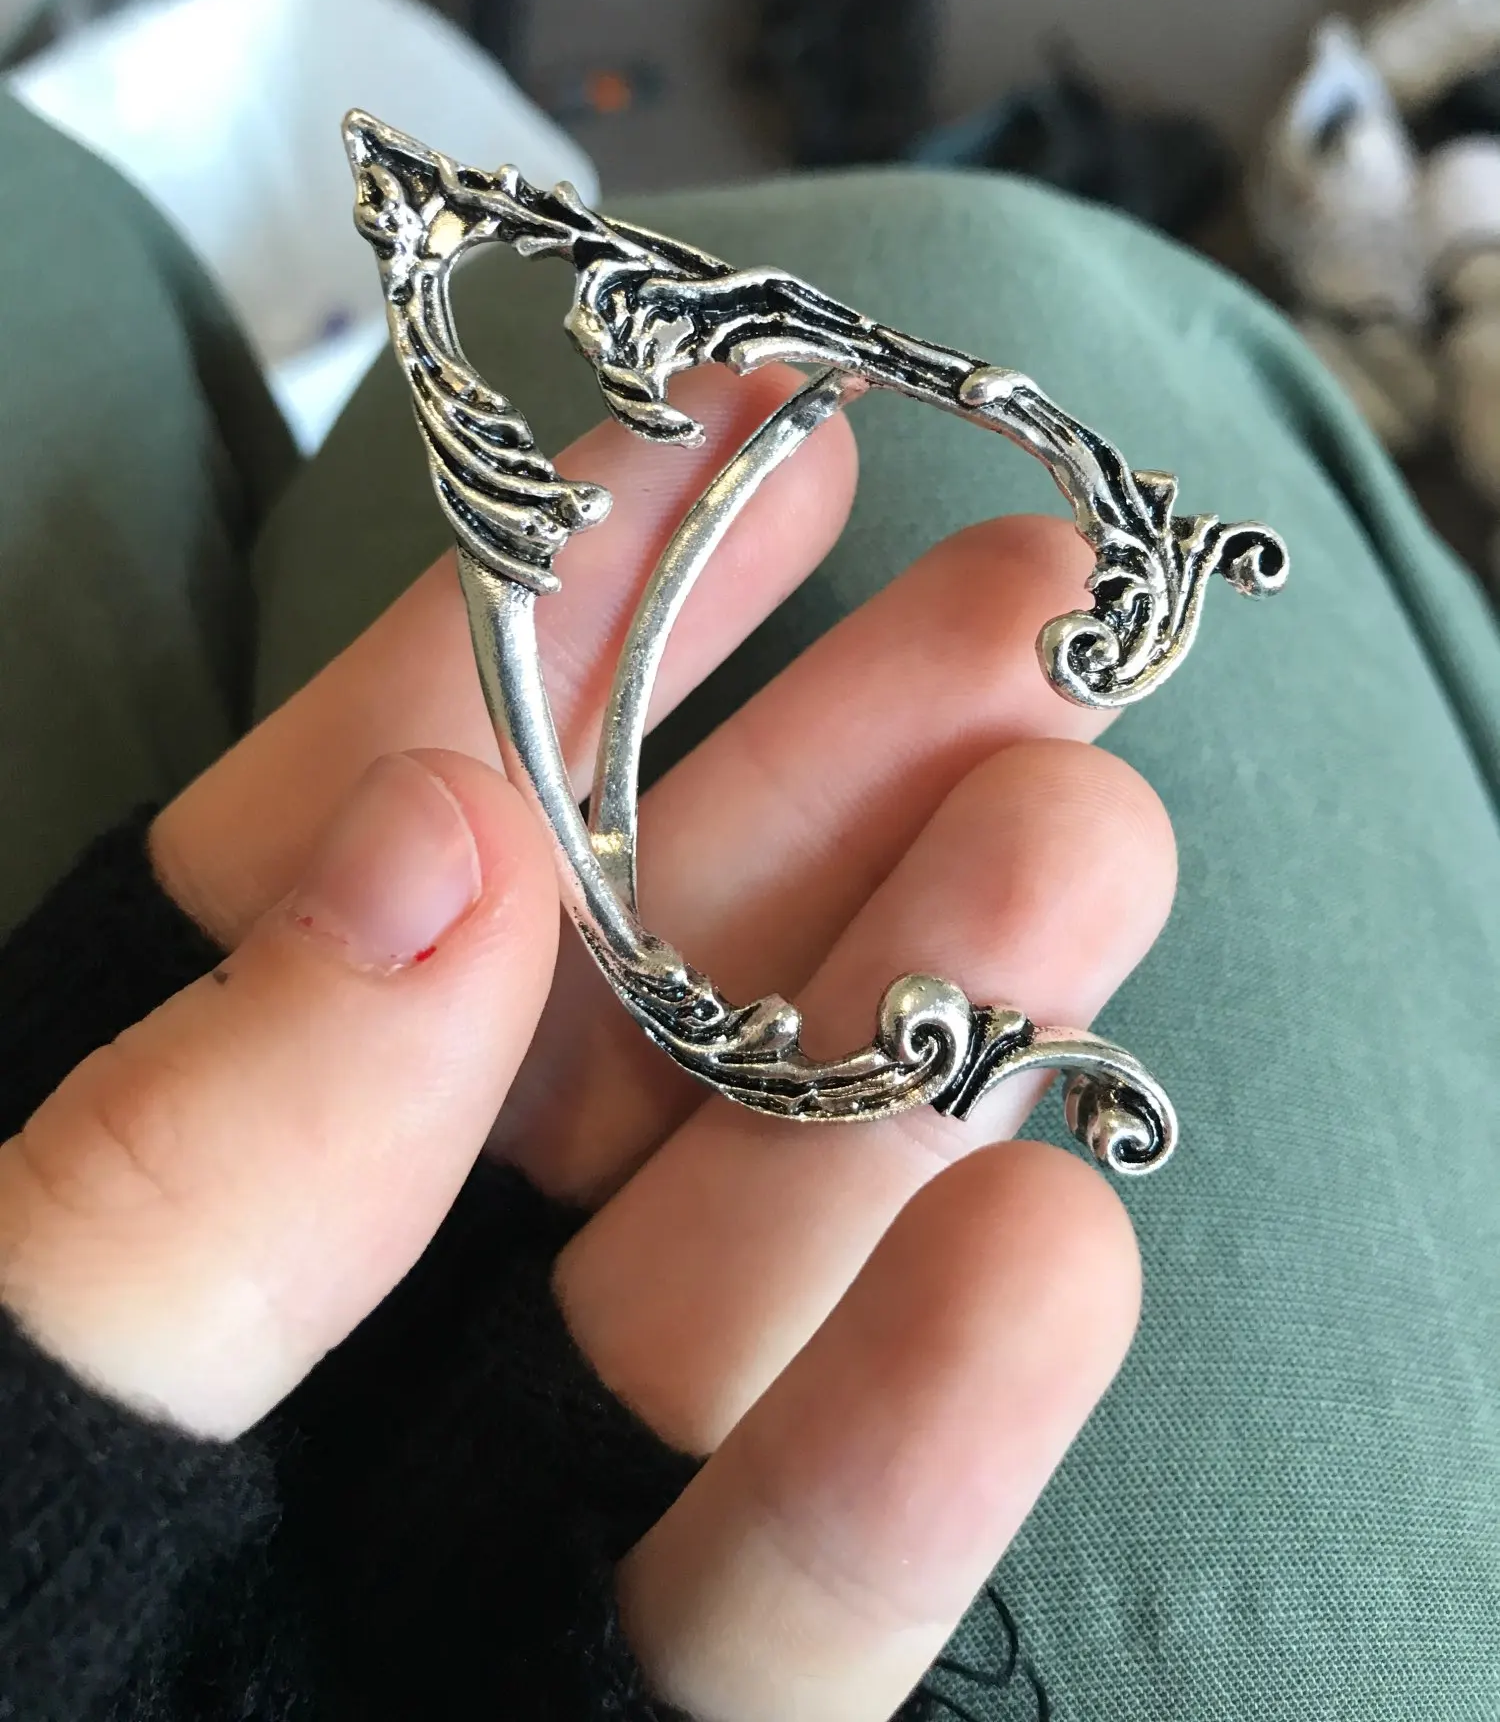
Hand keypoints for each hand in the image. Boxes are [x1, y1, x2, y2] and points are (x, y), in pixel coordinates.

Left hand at [0, 367, 1174, 1721]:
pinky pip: (780, 1609)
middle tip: (1039, 615)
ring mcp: (492, 1540)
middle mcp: (348, 1320)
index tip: (753, 426)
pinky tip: (1055, 1242)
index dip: (572, 621)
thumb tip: (440, 844)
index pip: (387, 836)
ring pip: (746, 1266)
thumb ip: (166, 1165)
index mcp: (156, 1172)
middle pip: (626, 1013)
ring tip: (1092, 840)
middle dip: (828, 794)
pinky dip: (914, 1440)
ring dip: (923, 1057)